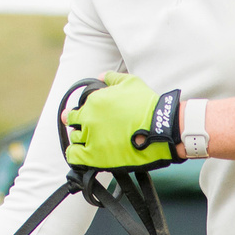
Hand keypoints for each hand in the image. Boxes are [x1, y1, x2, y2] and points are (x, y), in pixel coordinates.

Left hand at [60, 76, 179, 170]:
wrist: (161, 127)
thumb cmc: (148, 106)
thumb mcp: (131, 82)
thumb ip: (112, 77)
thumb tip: (100, 76)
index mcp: (95, 100)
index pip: (77, 108)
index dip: (81, 114)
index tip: (87, 118)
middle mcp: (89, 118)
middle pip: (72, 123)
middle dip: (79, 125)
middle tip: (90, 130)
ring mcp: (91, 137)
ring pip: (74, 139)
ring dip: (80, 140)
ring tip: (93, 142)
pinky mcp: (96, 156)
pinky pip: (75, 157)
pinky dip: (75, 155)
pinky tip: (83, 155)